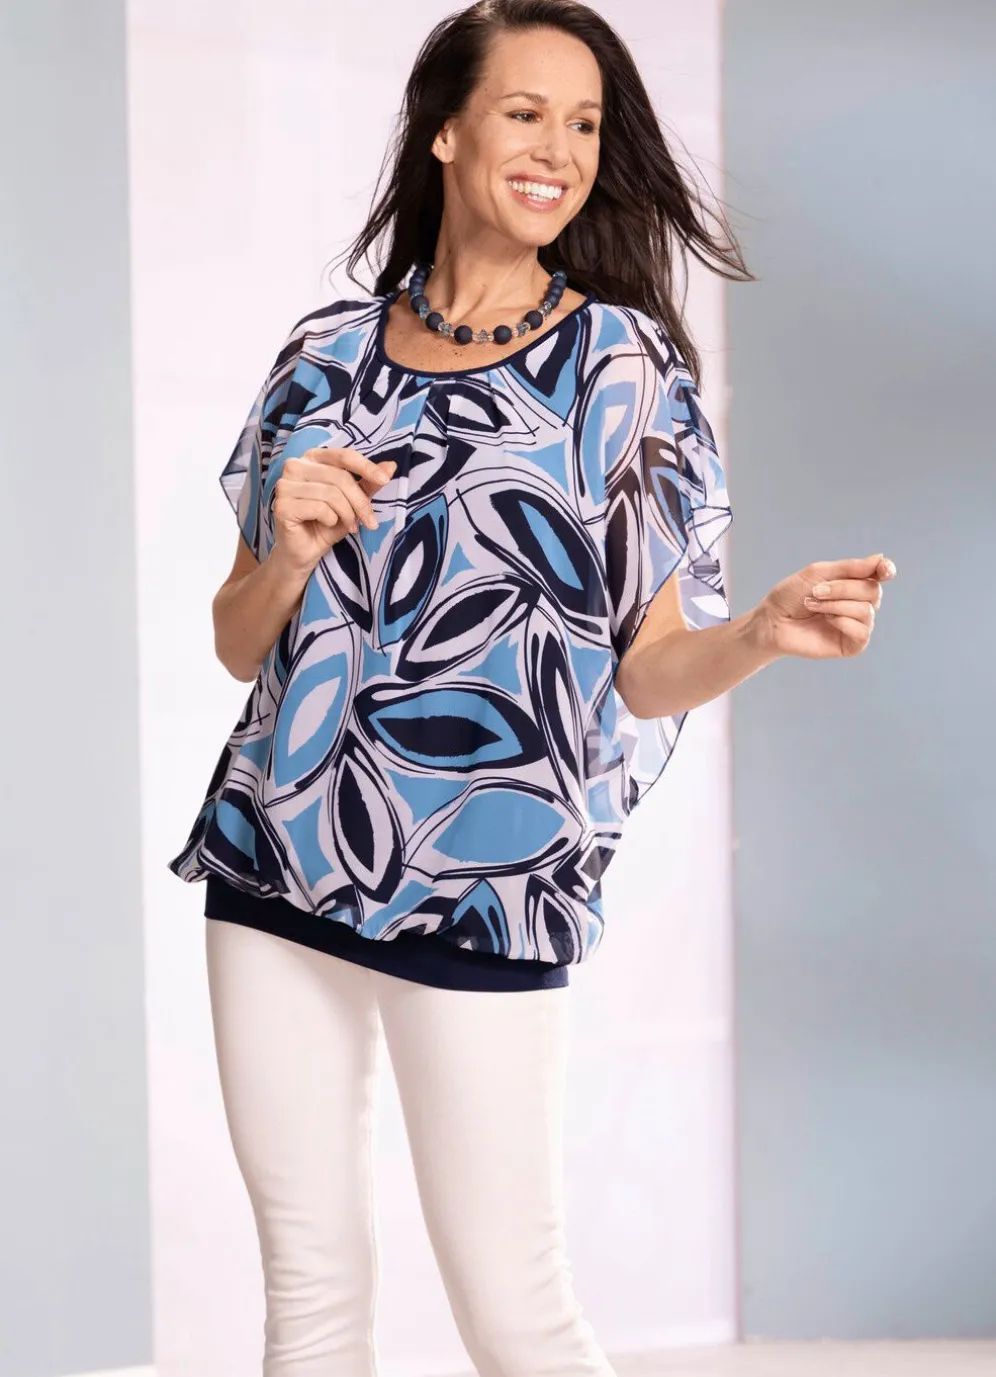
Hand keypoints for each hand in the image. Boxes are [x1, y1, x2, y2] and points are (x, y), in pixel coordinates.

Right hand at [271, 446, 396, 573]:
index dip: (366, 467)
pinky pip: (319, 508)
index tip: (384, 480)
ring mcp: (284, 485)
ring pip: (331, 494)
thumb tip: (390, 466)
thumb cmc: (327, 524)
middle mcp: (294, 466)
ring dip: (347, 514)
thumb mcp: (353, 502)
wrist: (305, 553)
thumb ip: (368, 483)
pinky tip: (327, 525)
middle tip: (369, 521)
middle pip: (340, 477)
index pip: (343, 455)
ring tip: (348, 525)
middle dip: (359, 502)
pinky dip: (331, 520)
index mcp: (312, 458)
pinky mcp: (281, 505)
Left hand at [752, 553, 896, 659]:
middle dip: (843, 588)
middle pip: (872, 591)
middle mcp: (859, 603)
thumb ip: (850, 568)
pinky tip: (827, 621)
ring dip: (836, 605)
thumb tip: (881, 559)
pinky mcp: (852, 645)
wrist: (772, 620)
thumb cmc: (791, 596)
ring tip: (813, 605)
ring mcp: (857, 625)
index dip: (886, 570)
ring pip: (866, 610)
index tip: (884, 570)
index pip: (879, 575)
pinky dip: (843, 622)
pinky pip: (862, 632)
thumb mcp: (818, 573)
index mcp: (853, 583)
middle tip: (816, 591)